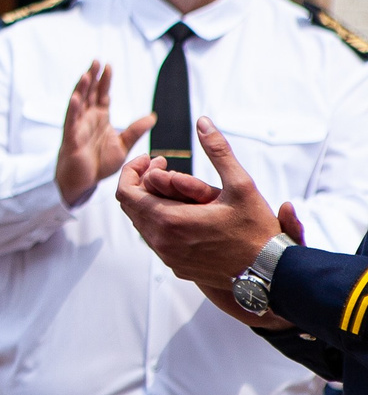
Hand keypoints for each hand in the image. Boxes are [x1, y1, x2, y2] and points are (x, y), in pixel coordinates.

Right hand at [57, 62, 156, 207]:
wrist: (82, 183)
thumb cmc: (98, 163)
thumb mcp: (122, 145)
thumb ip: (135, 131)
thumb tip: (152, 117)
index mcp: (99, 118)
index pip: (102, 95)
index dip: (105, 80)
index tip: (109, 65)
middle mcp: (87, 119)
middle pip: (89, 93)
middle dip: (92, 77)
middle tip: (96, 61)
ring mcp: (78, 127)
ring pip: (78, 103)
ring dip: (81, 88)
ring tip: (86, 74)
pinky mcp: (72, 139)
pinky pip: (71, 122)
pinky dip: (73, 109)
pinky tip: (76, 98)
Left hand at [113, 119, 293, 324]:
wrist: (270, 273)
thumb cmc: (257, 230)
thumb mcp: (241, 185)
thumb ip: (218, 151)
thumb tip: (202, 121)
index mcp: (169, 220)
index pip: (124, 192)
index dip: (132, 170)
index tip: (153, 158)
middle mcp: (161, 241)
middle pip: (130, 206)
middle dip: (141, 181)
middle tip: (163, 165)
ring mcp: (167, 257)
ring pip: (142, 223)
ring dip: (150, 200)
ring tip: (174, 185)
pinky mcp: (176, 266)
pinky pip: (155, 239)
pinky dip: (160, 219)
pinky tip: (182, 208)